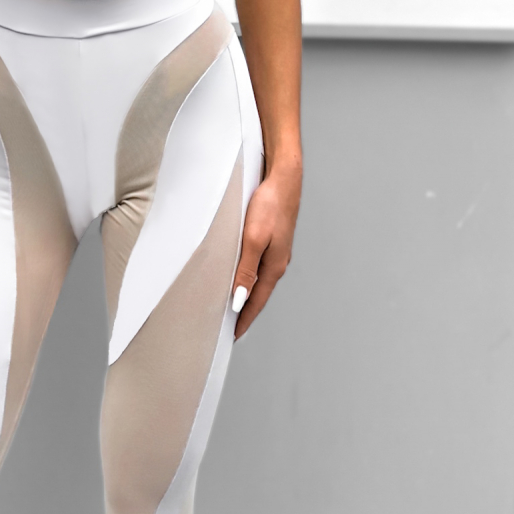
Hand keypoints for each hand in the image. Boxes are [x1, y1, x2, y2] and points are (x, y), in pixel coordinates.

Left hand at [231, 164, 300, 339]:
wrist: (284, 178)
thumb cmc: (269, 205)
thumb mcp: (253, 238)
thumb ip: (246, 269)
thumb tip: (240, 299)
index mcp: (274, 266)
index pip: (256, 301)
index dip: (244, 319)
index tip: (233, 335)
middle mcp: (277, 262)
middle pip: (259, 293)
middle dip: (245, 310)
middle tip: (229, 326)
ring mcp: (276, 250)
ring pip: (258, 278)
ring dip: (246, 293)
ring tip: (232, 305)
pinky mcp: (272, 239)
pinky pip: (258, 264)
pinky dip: (248, 275)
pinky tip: (240, 274)